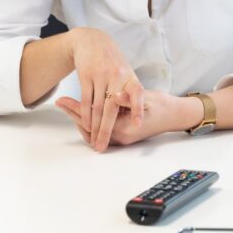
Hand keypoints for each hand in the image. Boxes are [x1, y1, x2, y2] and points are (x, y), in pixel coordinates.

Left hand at [56, 89, 192, 147]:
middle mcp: (120, 136)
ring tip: (66, 104)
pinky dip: (89, 120)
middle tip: (59, 101)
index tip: (64, 100)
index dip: (77, 109)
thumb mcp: (147, 99)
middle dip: (73, 113)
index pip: (93, 120)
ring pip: (92, 129)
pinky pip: (99, 128)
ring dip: (79, 117)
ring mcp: (120, 137)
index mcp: (124, 128)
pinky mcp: (120, 133)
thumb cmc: (161, 106)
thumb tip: (116, 96)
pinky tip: (83, 109)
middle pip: (88, 127)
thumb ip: (129, 99)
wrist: (173, 115)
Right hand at [66, 27, 144, 151]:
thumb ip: (129, 93)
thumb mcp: (125, 73)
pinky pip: (85, 99)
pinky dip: (85, 114)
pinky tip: (86, 125)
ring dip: (94, 126)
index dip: (137, 109)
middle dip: (106, 130)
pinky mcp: (86, 74)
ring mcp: (100, 75)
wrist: (92, 40)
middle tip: (103, 146)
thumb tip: (134, 116)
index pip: (136, 93)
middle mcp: (116, 76)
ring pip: (97, 106)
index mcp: (129, 77)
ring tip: (94, 140)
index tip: (137, 124)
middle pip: (111, 108)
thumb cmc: (112, 61)